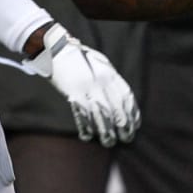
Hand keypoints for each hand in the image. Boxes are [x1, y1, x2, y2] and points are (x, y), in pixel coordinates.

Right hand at [29, 24, 139, 146]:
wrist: (57, 50)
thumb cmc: (80, 59)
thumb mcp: (101, 65)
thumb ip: (111, 80)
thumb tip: (123, 100)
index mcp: (110, 74)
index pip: (127, 96)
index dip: (133, 113)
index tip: (135, 126)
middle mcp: (101, 81)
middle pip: (116, 107)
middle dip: (123, 126)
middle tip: (127, 139)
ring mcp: (87, 87)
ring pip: (100, 114)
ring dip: (106, 131)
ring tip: (109, 142)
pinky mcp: (72, 93)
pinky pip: (82, 113)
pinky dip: (86, 126)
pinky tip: (89, 137)